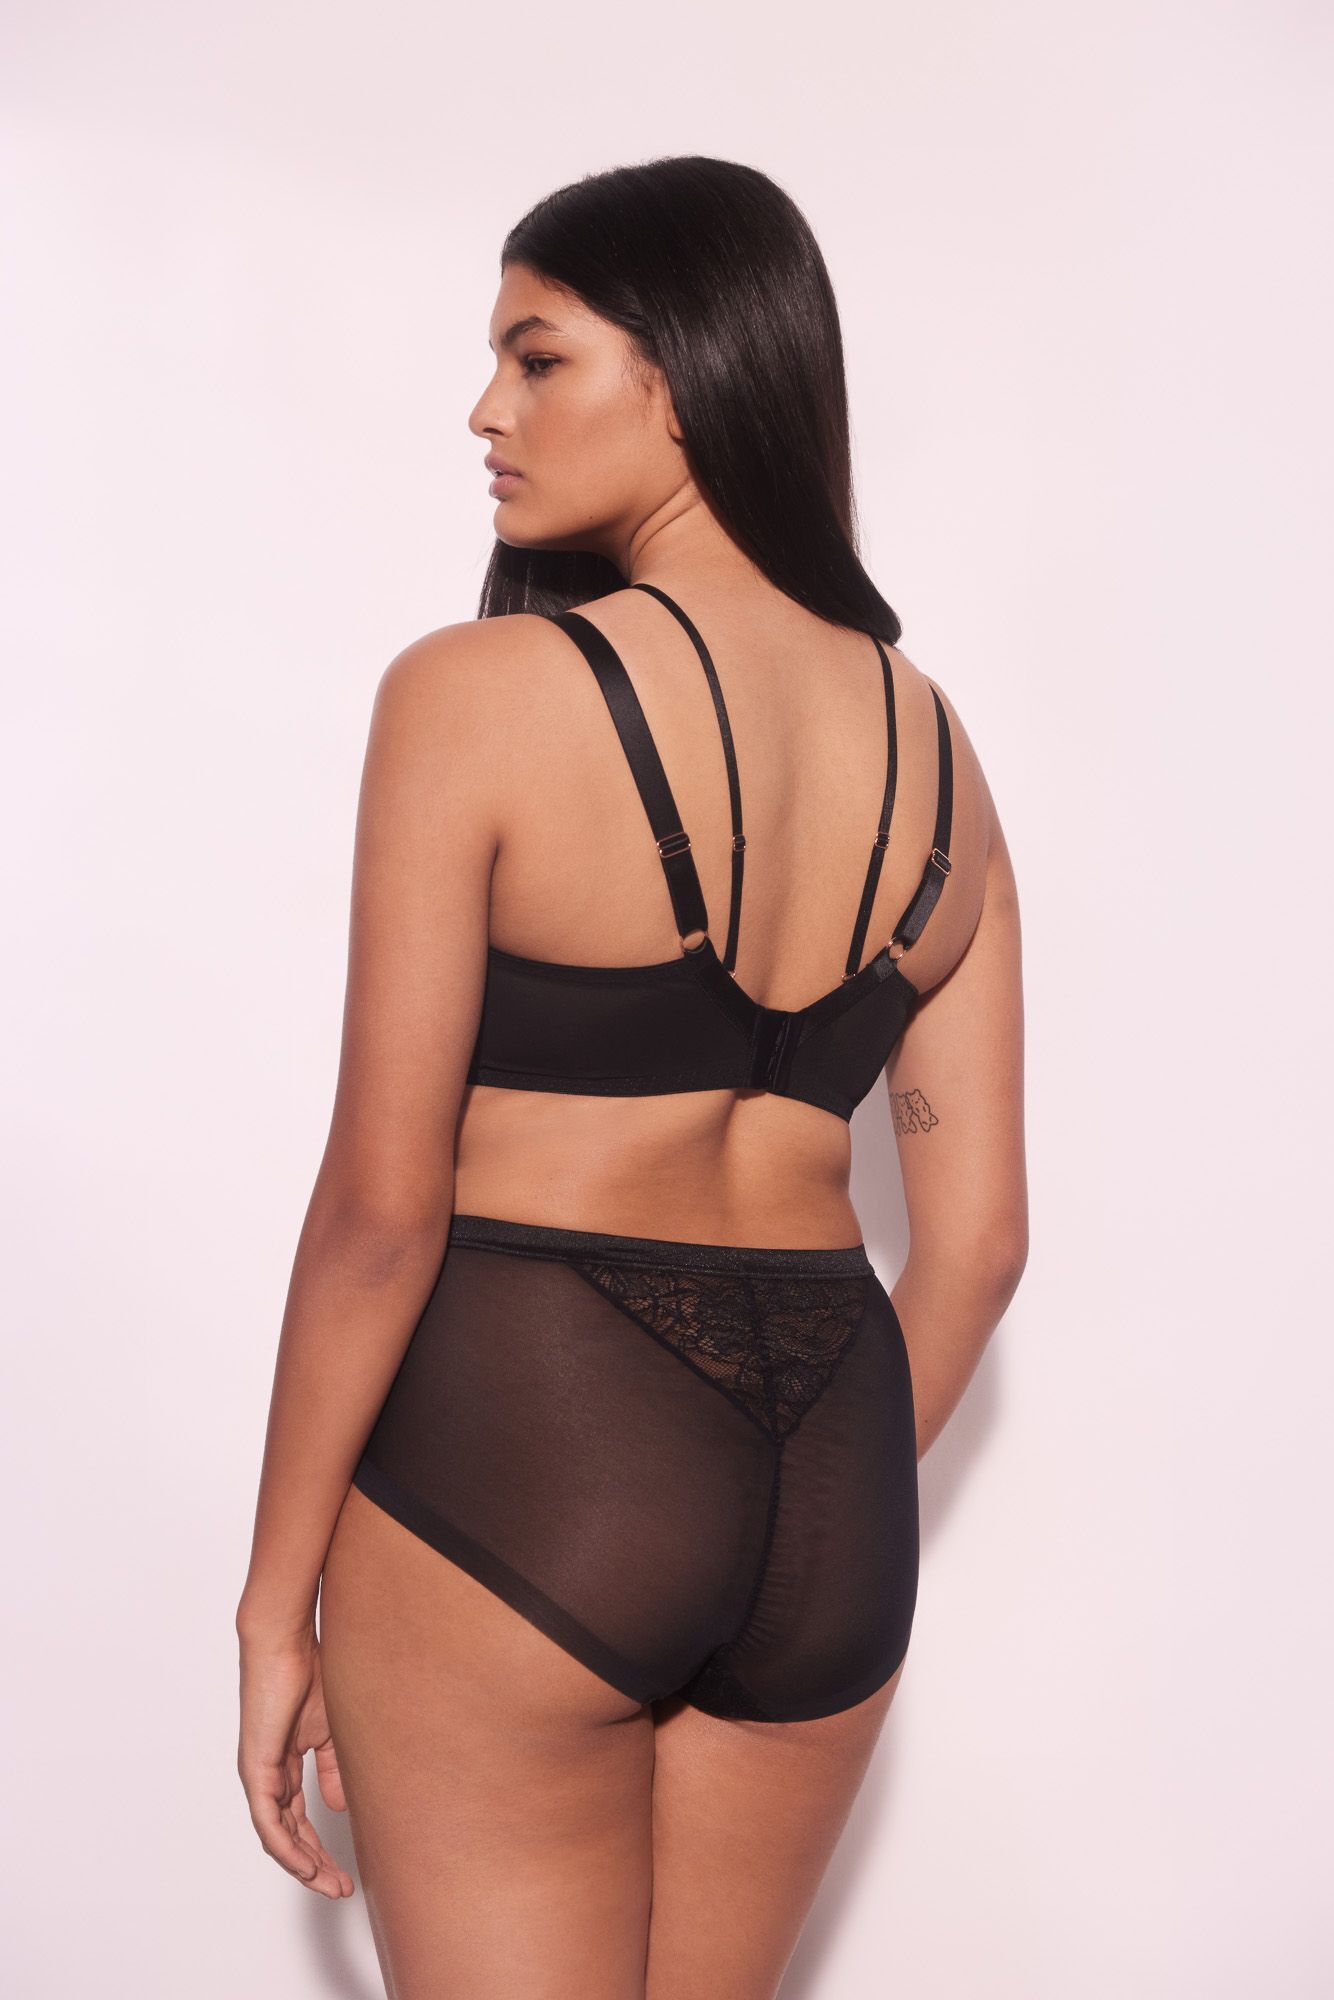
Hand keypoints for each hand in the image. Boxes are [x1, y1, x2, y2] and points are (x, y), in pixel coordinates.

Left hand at [236, 1623, 355, 1898]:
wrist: (285, 1644)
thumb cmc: (308, 1673)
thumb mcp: (329, 1730)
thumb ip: (331, 1768)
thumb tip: (337, 1806)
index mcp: (283, 1766)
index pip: (299, 1821)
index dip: (321, 1849)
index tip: (344, 1872)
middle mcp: (267, 1776)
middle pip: (289, 1836)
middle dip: (316, 1867)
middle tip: (340, 1890)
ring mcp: (259, 1775)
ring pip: (277, 1837)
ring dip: (303, 1865)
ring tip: (329, 1885)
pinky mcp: (255, 1769)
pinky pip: (268, 1822)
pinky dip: (286, 1847)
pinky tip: (304, 1866)